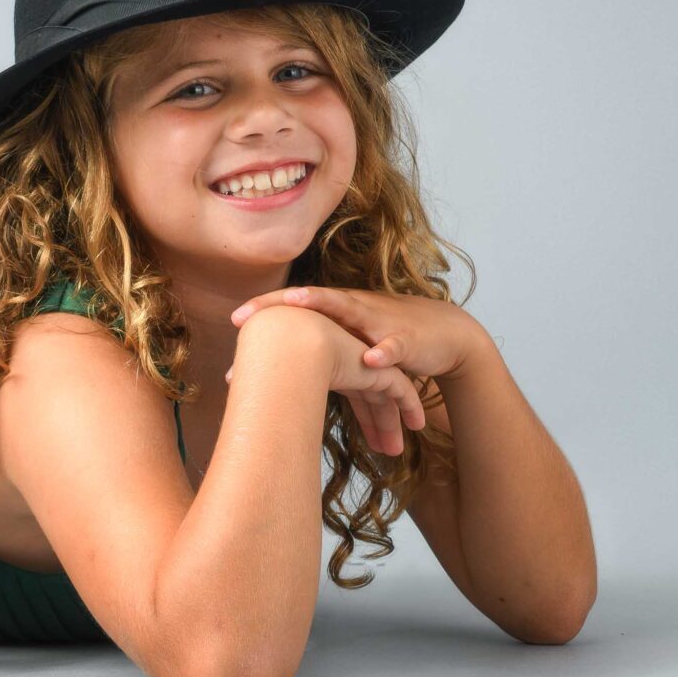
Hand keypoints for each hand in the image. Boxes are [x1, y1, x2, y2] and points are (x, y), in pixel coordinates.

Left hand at [224, 286, 485, 454]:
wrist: (445, 334)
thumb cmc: (386, 339)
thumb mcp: (349, 345)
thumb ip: (319, 353)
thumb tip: (285, 375)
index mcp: (337, 311)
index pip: (295, 305)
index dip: (265, 309)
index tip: (233, 319)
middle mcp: (354, 308)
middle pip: (312, 301)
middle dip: (279, 305)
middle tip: (245, 315)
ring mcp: (380, 321)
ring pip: (351, 312)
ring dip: (324, 307)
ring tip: (297, 304)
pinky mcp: (408, 340)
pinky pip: (394, 345)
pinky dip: (384, 353)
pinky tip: (372, 361)